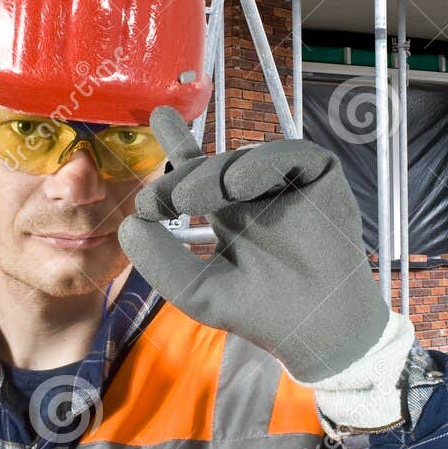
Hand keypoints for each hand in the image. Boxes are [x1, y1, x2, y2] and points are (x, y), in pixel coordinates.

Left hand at [117, 106, 394, 384]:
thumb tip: (127, 224)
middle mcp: (255, 193)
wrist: (317, 329)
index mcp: (227, 212)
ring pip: (247, 157)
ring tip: (193, 200)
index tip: (157, 118)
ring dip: (216, 173)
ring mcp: (288, 183)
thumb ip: (161, 261)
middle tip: (165, 200)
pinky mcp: (320, 178)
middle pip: (215, 164)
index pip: (197, 170)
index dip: (178, 141)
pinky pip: (291, 154)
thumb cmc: (260, 313)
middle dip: (185, 175)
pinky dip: (263, 162)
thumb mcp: (197, 290)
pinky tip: (239, 184)